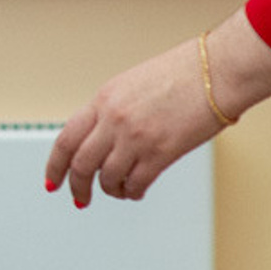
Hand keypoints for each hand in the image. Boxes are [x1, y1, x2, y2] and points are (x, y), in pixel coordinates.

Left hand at [45, 13, 270, 206]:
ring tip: (118, 190)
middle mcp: (114, 119)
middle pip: (81, 164)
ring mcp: (136, 137)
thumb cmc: (184, 72)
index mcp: (103, 99)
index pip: (66, 139)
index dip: (55, 165)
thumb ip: (112, 110)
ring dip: (110, 190)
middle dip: (77, 186)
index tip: (53, 180)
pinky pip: (136, 184)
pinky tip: (137, 191)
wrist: (217, 71)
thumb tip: (101, 138)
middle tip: (80, 198)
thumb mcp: (132, 84)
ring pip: (108, 178)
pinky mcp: (161, 153)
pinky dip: (132, 192)